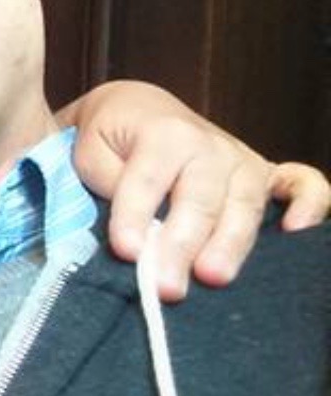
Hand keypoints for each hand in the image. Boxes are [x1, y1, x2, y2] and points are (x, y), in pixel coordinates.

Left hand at [63, 81, 330, 299]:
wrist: (137, 109)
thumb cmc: (109, 137)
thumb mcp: (88, 153)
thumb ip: (108, 186)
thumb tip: (133, 231)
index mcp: (164, 134)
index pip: (148, 182)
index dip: (134, 217)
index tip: (125, 251)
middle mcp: (210, 145)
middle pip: (201, 201)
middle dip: (182, 246)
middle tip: (167, 287)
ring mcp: (242, 160)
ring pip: (244, 204)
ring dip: (230, 243)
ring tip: (213, 277)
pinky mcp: (265, 174)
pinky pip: (300, 184)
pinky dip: (310, 203)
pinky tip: (295, 230)